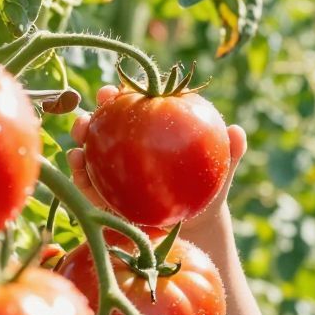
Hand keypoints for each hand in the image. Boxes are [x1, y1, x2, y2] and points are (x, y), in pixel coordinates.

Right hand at [66, 85, 248, 228]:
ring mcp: (113, 170)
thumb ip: (230, 151)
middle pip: (105, 124)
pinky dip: (79, 176)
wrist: (195, 223)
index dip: (120, 94)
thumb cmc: (207, 186)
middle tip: (92, 115)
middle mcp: (128, 145)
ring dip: (80, 142)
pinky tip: (77, 169)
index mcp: (152, 128)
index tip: (114, 91)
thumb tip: (237, 133)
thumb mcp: (221, 169)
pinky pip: (88, 183)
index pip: (134, 105)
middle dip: (92, 115)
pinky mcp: (104, 195)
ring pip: (90, 151)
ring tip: (78, 142)